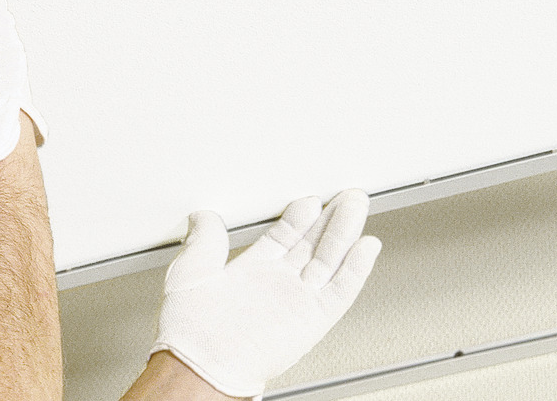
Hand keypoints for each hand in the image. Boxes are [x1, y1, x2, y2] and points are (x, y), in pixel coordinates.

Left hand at [149, 188, 381, 400]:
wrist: (201, 363)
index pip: (284, 235)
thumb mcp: (191, 268)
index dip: (299, 216)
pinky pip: (341, 290)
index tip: (310, 198)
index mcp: (251, 271)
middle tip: (348, 195)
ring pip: (329, 258)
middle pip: (313, 243)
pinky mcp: (313, 318)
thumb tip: (203, 217)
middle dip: (332, 218)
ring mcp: (297, 300)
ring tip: (357, 204)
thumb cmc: (190, 329)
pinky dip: (356, 269)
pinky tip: (367, 246)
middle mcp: (278, 284)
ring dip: (346, 232)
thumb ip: (204, 239)